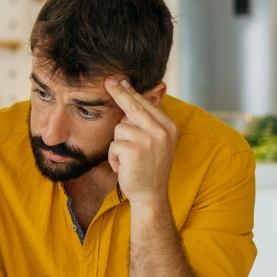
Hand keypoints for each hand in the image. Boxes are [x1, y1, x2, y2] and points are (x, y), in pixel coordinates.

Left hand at [105, 78, 177, 204]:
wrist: (151, 195)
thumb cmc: (150, 168)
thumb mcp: (157, 142)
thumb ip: (149, 122)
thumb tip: (137, 97)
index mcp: (168, 126)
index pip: (146, 104)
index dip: (131, 92)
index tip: (120, 80)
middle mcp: (161, 131)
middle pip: (133, 107)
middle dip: (118, 93)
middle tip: (108, 81)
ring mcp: (149, 140)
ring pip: (119, 129)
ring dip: (118, 145)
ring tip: (128, 159)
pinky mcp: (134, 150)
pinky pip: (113, 145)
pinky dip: (113, 157)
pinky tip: (124, 167)